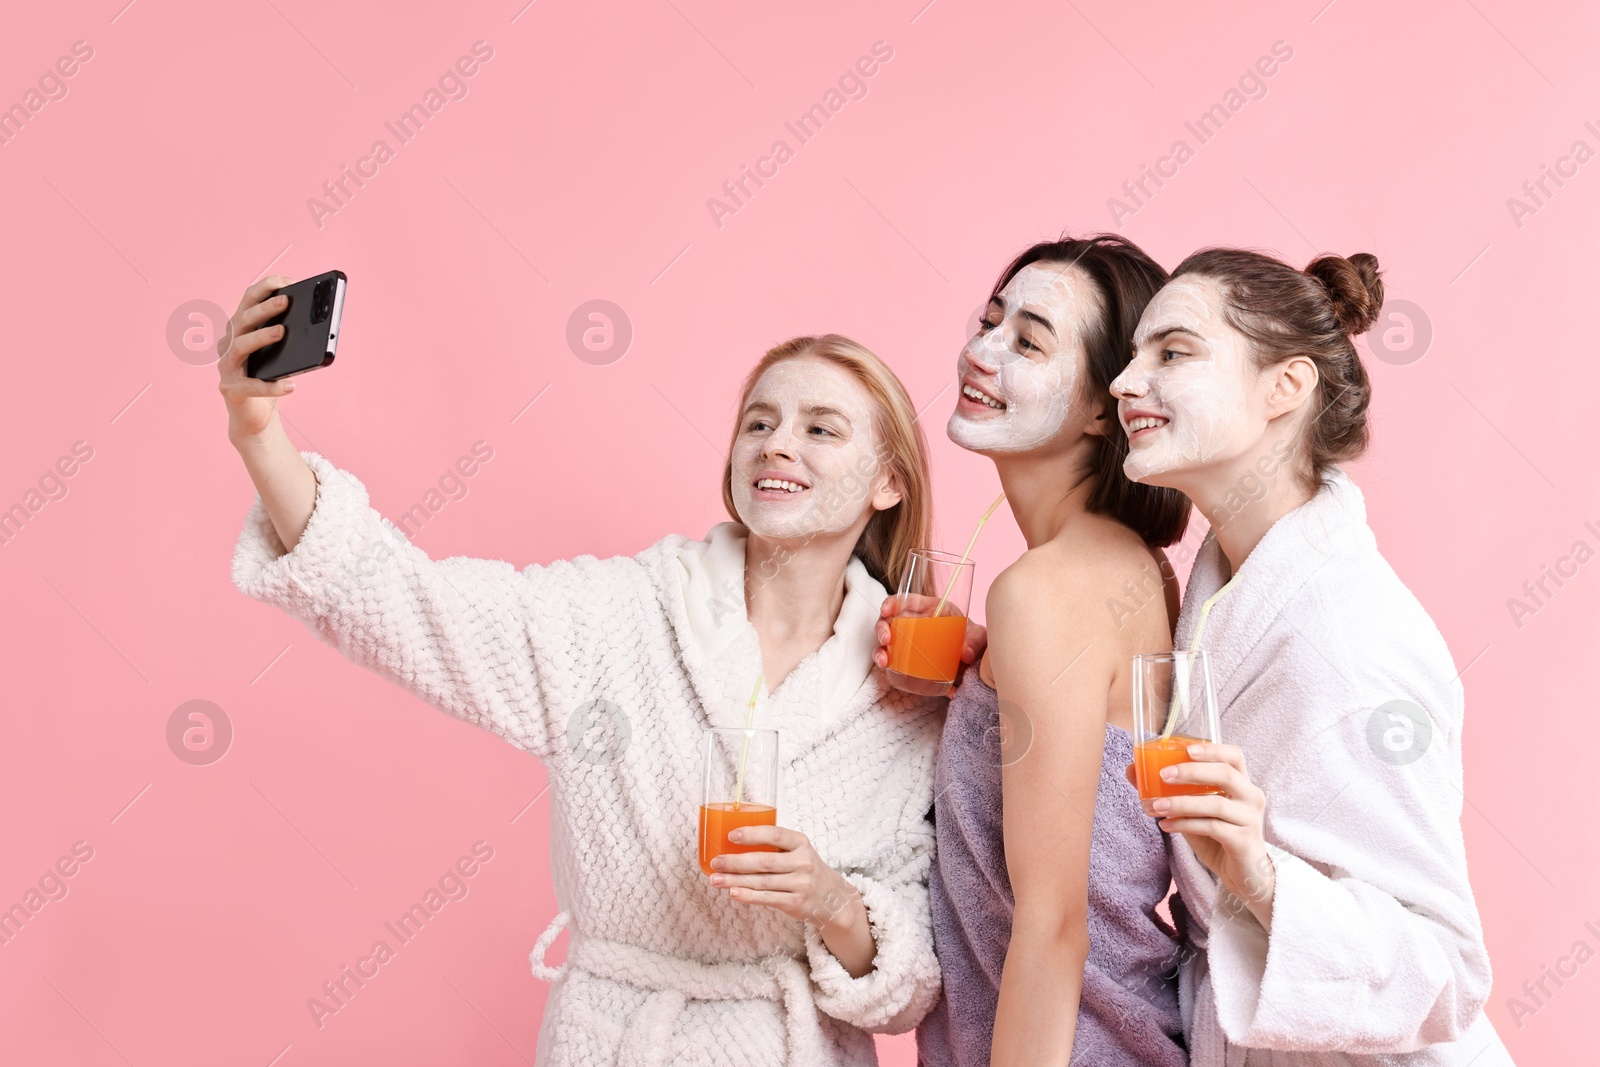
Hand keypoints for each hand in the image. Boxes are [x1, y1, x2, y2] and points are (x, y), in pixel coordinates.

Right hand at [219, 275, 296, 441]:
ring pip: (240, 346)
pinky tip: (291, 386)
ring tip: (283, 332)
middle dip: (265, 308)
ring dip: (261, 337)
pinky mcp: (230, 389)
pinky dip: (272, 386)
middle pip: (243, 319)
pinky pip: (251, 386)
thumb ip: (290, 337)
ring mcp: (226, 366)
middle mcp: (228, 343)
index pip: (249, 299)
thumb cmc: (268, 378)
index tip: (289, 282)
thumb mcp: (281, 354)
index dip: (266, 287)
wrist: (254, 416)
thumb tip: (317, 324)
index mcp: (240, 328)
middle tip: (286, 301)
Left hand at [709, 825, 859, 928]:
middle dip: (736, 862)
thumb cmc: (806, 869)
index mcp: (801, 843)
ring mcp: (800, 884)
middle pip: (764, 861)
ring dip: (735, 881)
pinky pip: (767, 899)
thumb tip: (733, 843)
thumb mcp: (799, 851)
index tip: (731, 835)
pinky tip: (733, 893)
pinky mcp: (795, 903)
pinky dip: (748, 896)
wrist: (832, 898)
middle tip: (716, 862)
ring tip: (716, 879)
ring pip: (762, 882)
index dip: (752, 834)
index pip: (775, 834)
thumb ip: (775, 845)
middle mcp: (802, 862)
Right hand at [872, 594, 987, 670]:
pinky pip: (894, 662)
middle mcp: (916, 624)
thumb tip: (965, 654)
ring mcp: (909, 644)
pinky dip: (889, 668)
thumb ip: (975, 640)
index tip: (886, 610)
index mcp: (931, 610)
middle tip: (886, 640)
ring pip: (887, 643)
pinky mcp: (908, 662)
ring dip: (880, 650)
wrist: (975, 662)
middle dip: (882, 628)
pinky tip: (891, 672)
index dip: (892, 602)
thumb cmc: (973, 641)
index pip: (907, 601)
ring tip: (884, 660)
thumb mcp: (978, 636)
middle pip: (891, 621)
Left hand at [1137, 743, 1275, 927]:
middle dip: (1192, 772)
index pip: (1234, 756)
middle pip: (1225, 774)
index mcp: (1242, 783)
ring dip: (1181, 803)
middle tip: (1163, 775)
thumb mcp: (1192, 810)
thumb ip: (1169, 791)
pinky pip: (1213, 827)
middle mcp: (1251, 796)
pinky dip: (1186, 824)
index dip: (1212, 749)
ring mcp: (1250, 819)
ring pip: (1215, 803)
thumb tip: (1132, 770)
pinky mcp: (1244, 841)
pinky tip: (1166, 825)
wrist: (1243, 873)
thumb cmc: (1218, 835)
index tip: (1186, 749)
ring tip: (1155, 806)